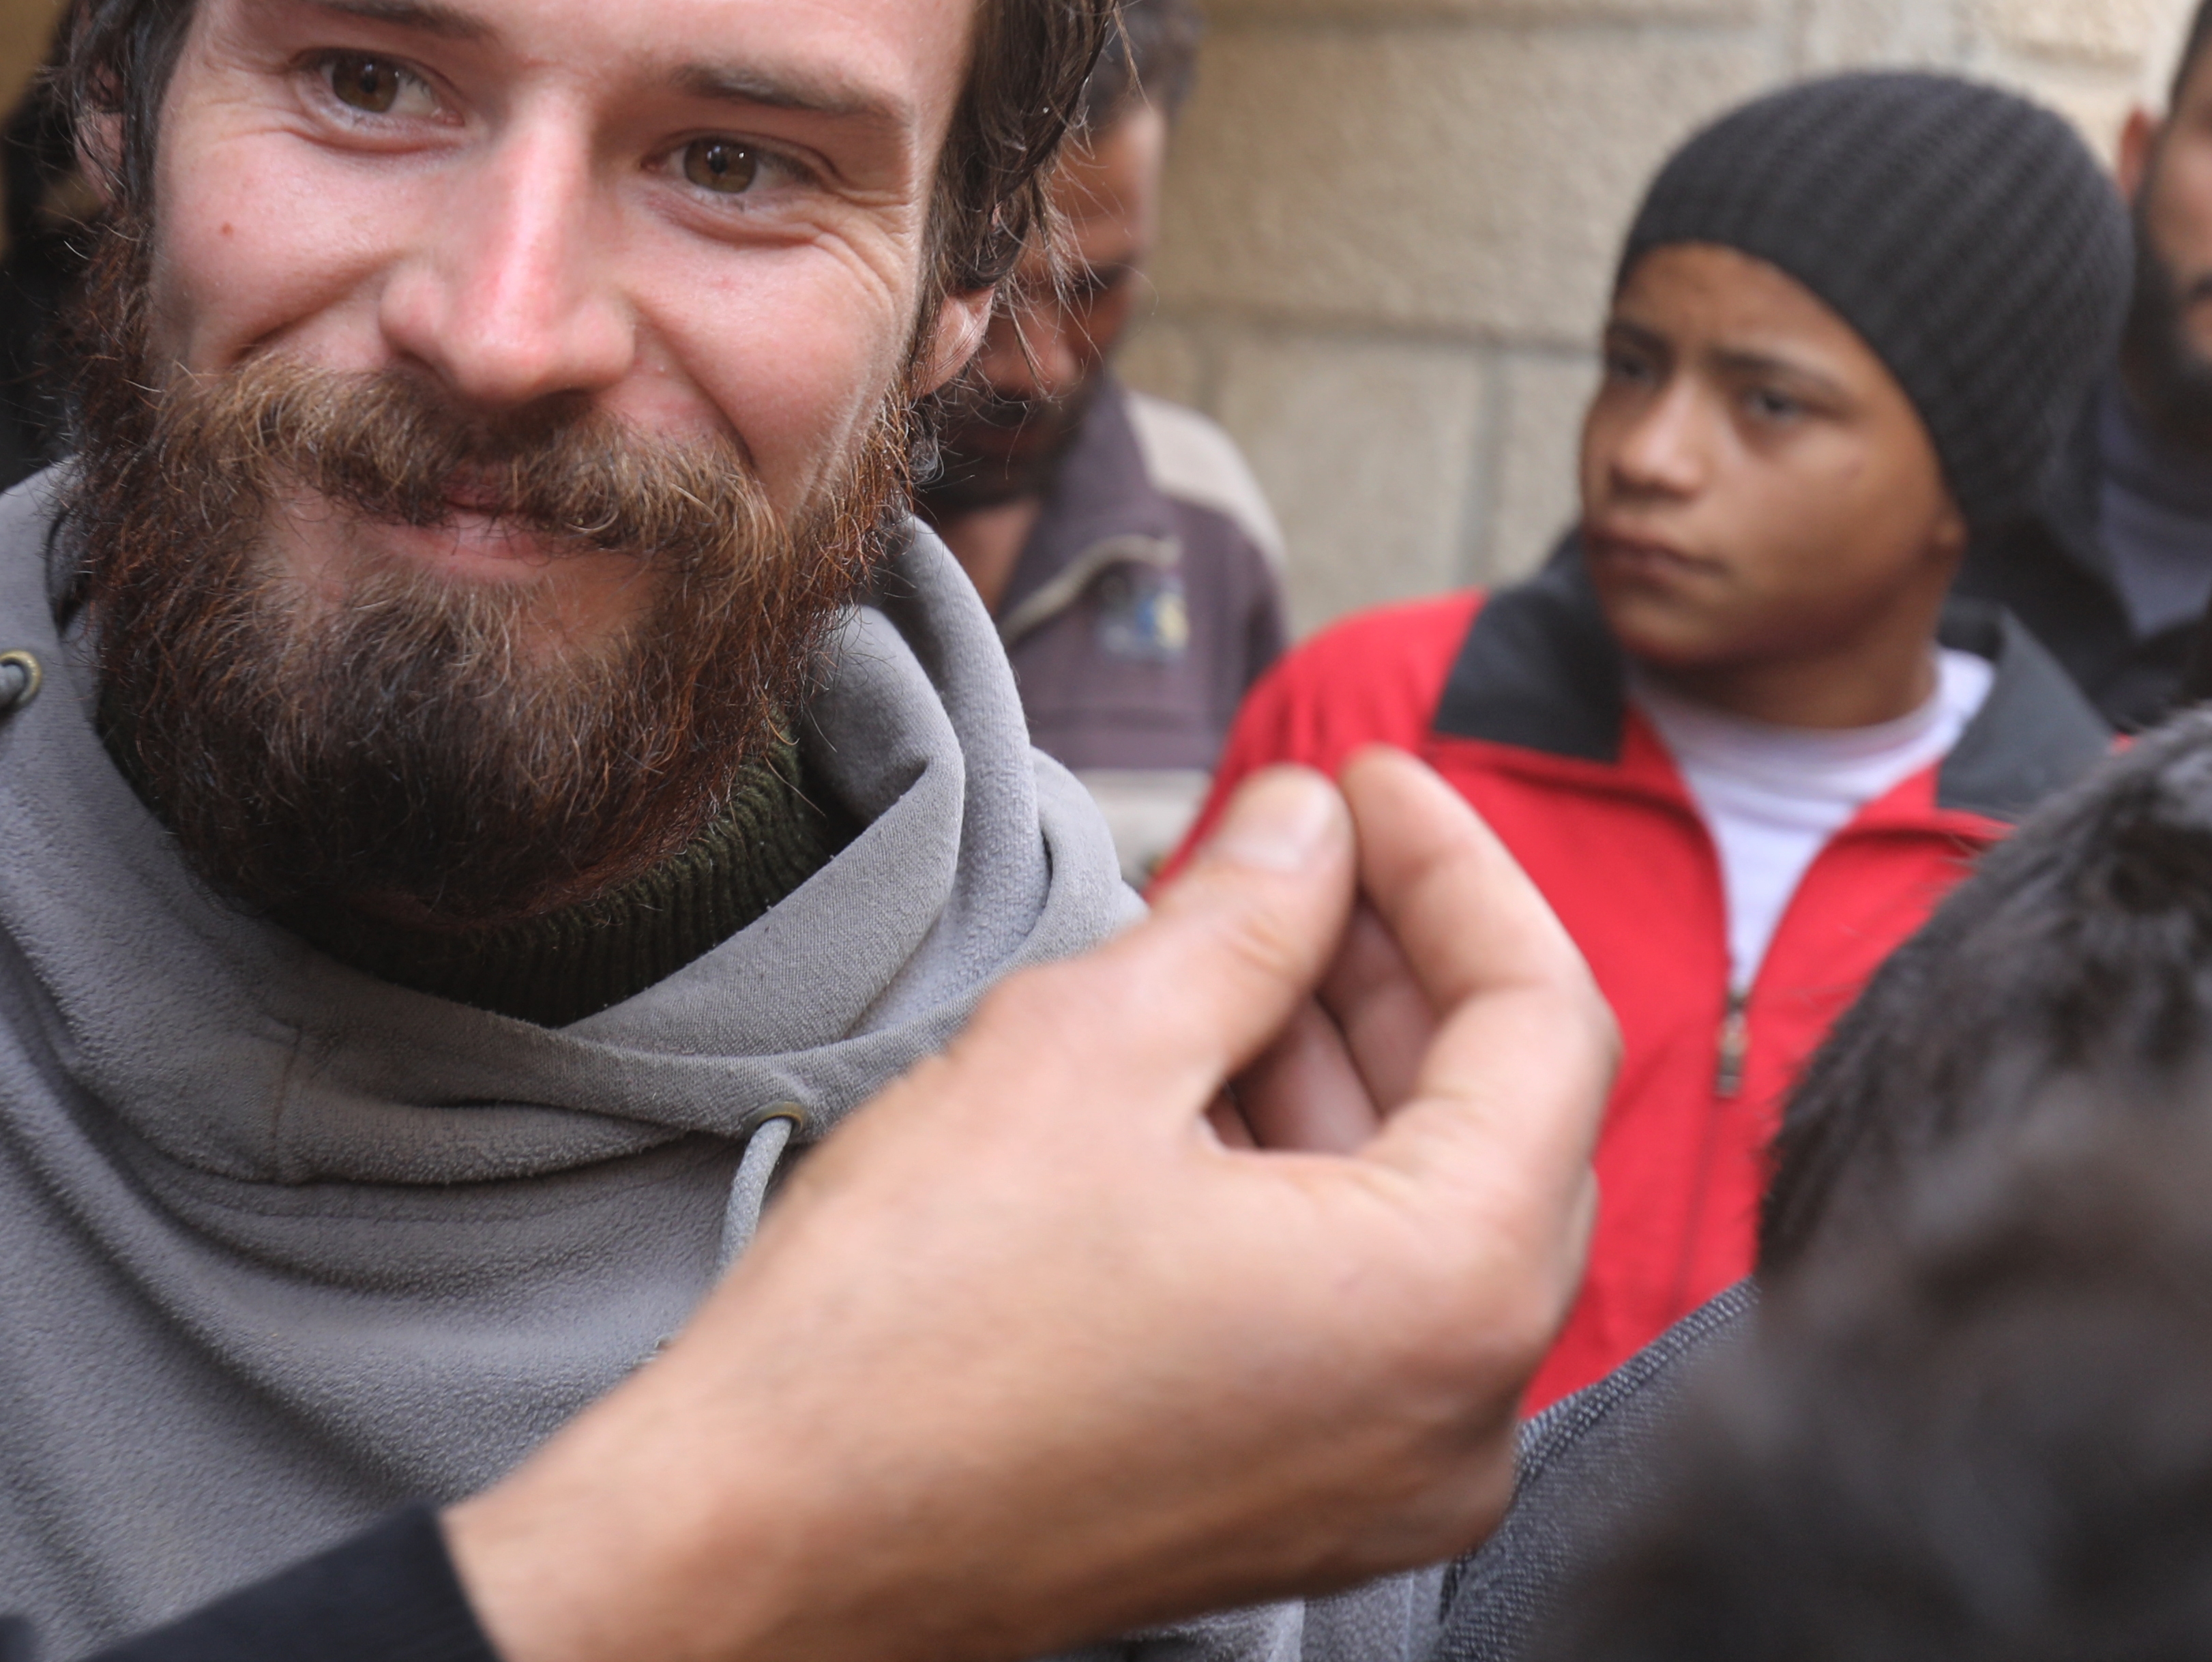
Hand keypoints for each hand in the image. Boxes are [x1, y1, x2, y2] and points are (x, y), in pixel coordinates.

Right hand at [445, 750, 1614, 1661]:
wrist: (770, 1540)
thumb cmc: (908, 1326)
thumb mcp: (1083, 1050)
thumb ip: (1240, 918)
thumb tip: (1310, 827)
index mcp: (1446, 1296)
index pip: (1543, 1022)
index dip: (1456, 867)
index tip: (1367, 774)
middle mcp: (1460, 1413)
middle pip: (1502, 1119)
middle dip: (1395, 958)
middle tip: (1292, 842)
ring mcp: (1386, 1476)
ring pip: (1423, 1207)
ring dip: (1338, 1056)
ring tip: (1218, 941)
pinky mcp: (1300, 1498)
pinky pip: (1358, 1300)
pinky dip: (1300, 1171)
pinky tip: (1192, 1076)